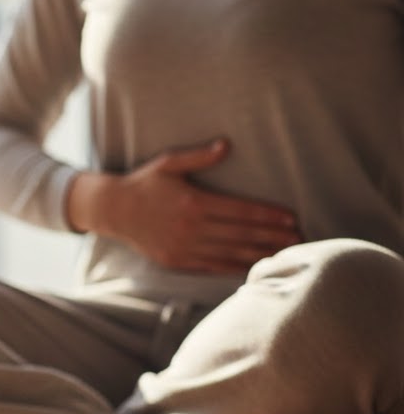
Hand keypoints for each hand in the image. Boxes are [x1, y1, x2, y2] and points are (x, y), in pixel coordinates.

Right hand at [67, 138, 301, 274]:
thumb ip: (199, 157)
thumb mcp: (168, 163)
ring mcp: (184, 248)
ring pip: (231, 254)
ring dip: (261, 254)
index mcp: (194, 203)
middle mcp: (191, 228)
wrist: (113, 211)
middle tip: (301, 240)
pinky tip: (254, 266)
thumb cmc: (144, 183)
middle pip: (242, 234)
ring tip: (286, 254)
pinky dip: (236, 267)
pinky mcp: (177, 261)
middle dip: (273, 237)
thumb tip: (227, 145)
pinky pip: (213, 266)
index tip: (292, 219)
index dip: (269, 216)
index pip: (241, 211)